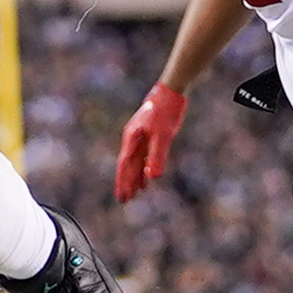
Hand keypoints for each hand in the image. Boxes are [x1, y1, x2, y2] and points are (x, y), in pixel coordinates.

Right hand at [114, 82, 187, 202]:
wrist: (170, 91)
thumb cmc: (165, 112)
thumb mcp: (163, 135)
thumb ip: (157, 156)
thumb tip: (153, 177)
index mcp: (132, 139)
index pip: (125, 165)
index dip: (123, 182)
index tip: (122, 197)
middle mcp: (133, 139)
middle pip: (128, 165)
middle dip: (126, 183)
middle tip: (124, 200)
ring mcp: (141, 137)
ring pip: (136, 162)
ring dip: (135, 177)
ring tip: (135, 193)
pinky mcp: (150, 134)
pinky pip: (144, 156)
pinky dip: (145, 168)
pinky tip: (148, 177)